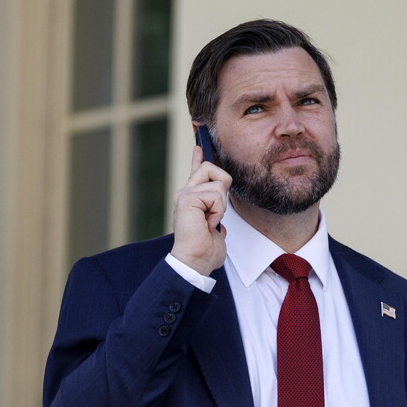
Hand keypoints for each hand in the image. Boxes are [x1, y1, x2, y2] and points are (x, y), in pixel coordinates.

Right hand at [170, 145, 231, 275]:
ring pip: (218, 183)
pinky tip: (207, 223)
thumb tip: (220, 225)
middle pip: (212, 168)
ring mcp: (184, 194)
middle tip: (215, 213)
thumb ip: (216, 218)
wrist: (194, 262)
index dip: (198, 157)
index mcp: (191, 199)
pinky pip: (215, 195)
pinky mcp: (187, 198)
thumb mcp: (215, 229)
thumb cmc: (204, 251)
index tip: (198, 144)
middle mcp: (185, 193)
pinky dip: (217, 211)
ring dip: (221, 206)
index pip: (196, 171)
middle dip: (222, 189)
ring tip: (210, 222)